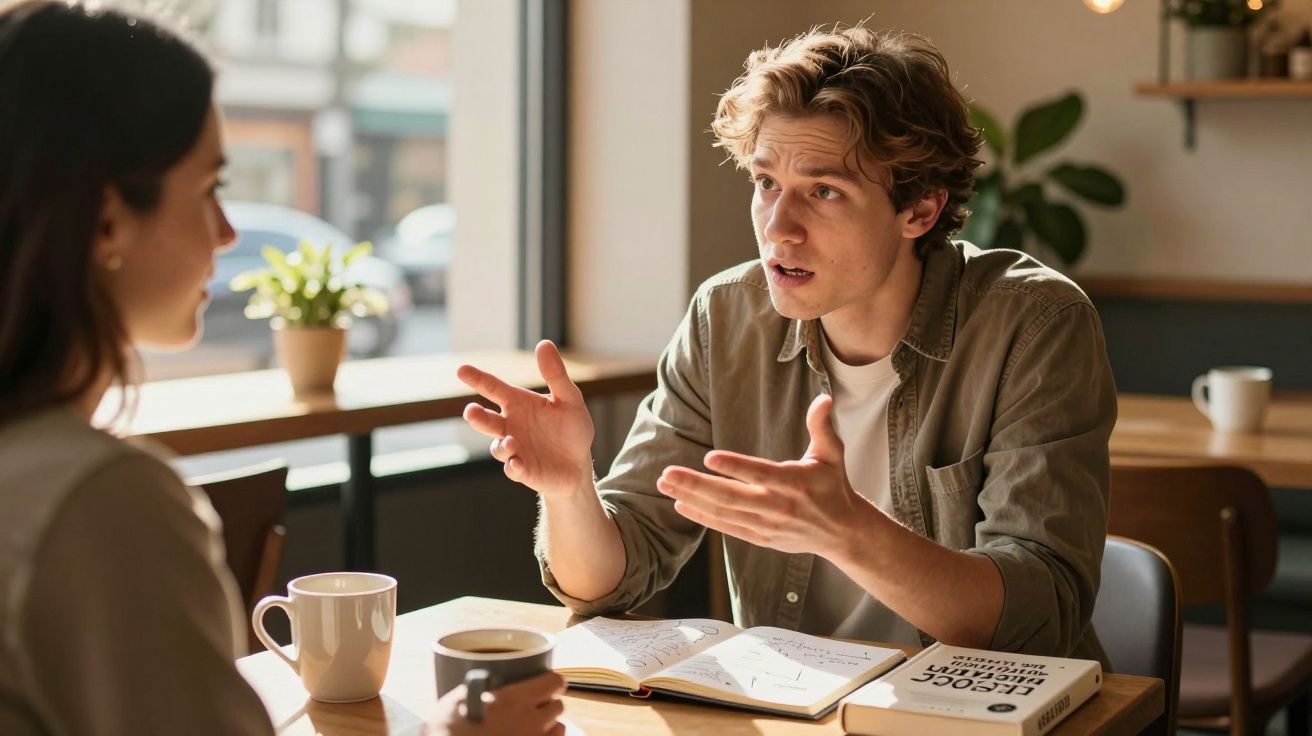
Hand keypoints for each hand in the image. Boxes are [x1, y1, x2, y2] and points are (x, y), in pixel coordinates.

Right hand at [431, 671, 567, 735]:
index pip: (554, 682)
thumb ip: (478, 688)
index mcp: (513, 699)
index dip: (551, 681)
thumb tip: (485, 682)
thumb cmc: (447, 732)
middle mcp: (530, 721)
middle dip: (548, 703)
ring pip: (560, 727)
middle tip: (533, 706)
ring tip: (532, 725)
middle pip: (558, 705)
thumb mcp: (456, 701)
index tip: (544, 682)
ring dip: (549, 724)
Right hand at [458, 340, 595, 498]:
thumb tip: (544, 343)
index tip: (461, 370)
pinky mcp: (523, 471)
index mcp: (518, 404)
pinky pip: (513, 469)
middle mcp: (511, 426)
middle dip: (476, 417)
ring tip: (510, 441)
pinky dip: (513, 466)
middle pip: (486, 420)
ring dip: (501, 445)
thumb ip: (556, 375)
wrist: (579, 464)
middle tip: (471, 411)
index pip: (494, 388)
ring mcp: (515, 449)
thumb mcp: (569, 399)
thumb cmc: (571, 429)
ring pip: (498, 447)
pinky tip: (517, 463)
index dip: (478, 379)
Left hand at [656, 394, 867, 558]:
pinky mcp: (762, 538)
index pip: (761, 474)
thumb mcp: (832, 453)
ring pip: (724, 513)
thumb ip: (821, 426)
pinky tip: (681, 504)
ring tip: (665, 484)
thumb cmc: (833, 485)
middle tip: (667, 474)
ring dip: (691, 499)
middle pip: (732, 497)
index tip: (709, 458)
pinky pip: (727, 527)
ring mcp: (768, 526)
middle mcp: (779, 507)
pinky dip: (703, 517)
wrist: (842, 532)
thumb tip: (822, 398)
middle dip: (696, 485)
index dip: (735, 467)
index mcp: (796, 483)